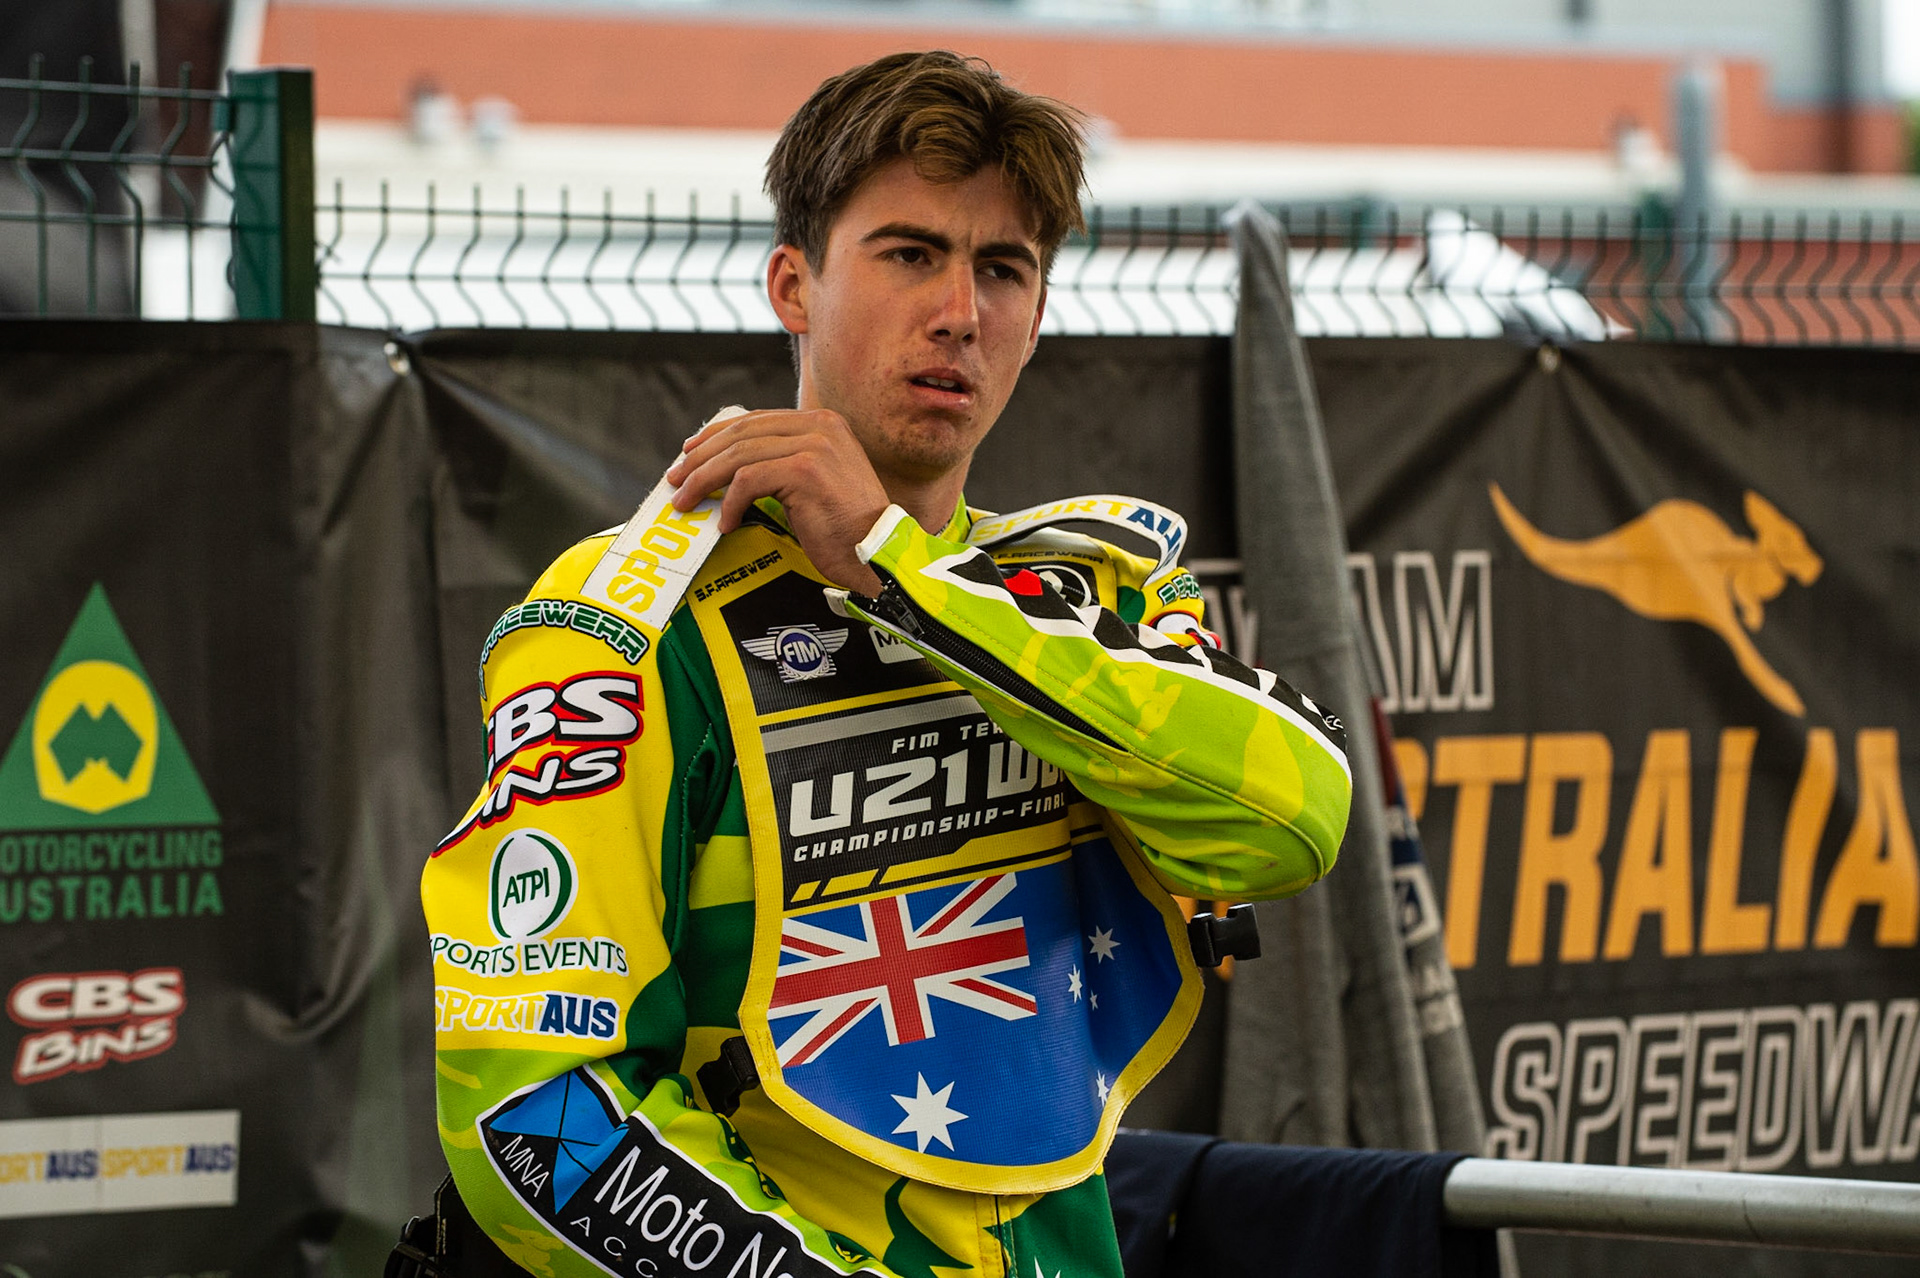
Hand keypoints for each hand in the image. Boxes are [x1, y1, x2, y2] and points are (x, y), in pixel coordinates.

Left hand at [665, 407, 888, 596]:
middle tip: (676, 480)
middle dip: (701, 458)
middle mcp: (821, 426)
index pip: (756, 420)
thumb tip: (729, 469)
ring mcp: (816, 445)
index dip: (716, 436)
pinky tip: (727, 523)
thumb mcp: (814, 484)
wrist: (878, 552)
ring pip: (740, 456)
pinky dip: (731, 503)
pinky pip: (750, 481)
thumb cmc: (847, 529)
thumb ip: (783, 465)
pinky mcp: (807, 470)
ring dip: (705, 481)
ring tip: (687, 503)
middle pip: (742, 434)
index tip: (688, 454)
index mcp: (823, 423)